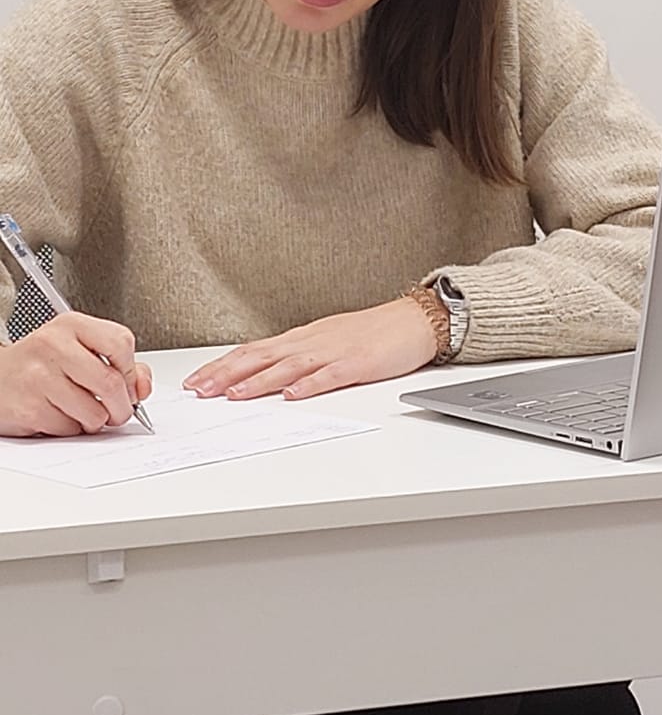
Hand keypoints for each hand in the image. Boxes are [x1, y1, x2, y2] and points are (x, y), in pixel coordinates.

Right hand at [0, 312, 152, 437]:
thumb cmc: (42, 364)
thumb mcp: (80, 349)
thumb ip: (118, 363)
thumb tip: (143, 387)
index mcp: (72, 325)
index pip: (120, 342)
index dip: (131, 370)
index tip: (127, 382)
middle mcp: (54, 346)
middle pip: (110, 382)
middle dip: (122, 406)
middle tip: (117, 412)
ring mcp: (39, 377)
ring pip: (94, 412)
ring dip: (96, 421)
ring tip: (84, 412)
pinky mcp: (30, 408)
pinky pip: (70, 429)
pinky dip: (72, 429)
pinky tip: (60, 414)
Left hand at [182, 298, 437, 401]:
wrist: (412, 319)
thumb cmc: (371, 332)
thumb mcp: (326, 340)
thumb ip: (296, 357)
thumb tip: (263, 374)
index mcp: (301, 338)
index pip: (252, 351)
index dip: (221, 365)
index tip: (195, 380)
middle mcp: (311, 342)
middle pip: (262, 356)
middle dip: (227, 374)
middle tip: (199, 390)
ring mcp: (334, 351)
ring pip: (289, 365)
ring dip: (259, 381)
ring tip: (233, 394)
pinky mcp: (359, 363)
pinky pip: (331, 374)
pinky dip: (310, 384)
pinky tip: (294, 395)